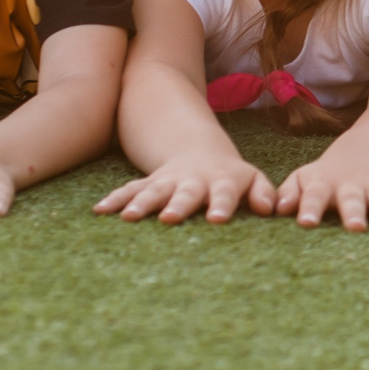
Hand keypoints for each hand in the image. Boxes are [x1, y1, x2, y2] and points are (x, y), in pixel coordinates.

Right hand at [95, 151, 275, 224]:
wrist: (200, 150)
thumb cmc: (232, 175)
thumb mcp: (252, 178)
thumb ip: (263, 192)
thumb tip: (270, 209)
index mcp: (222, 181)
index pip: (225, 194)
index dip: (221, 205)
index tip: (218, 219)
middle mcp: (193, 181)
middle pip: (186, 194)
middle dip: (178, 205)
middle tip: (170, 218)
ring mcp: (168, 182)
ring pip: (153, 191)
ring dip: (141, 203)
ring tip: (128, 217)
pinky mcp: (148, 183)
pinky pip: (129, 190)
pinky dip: (115, 199)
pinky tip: (99, 211)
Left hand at [277, 149, 368, 231]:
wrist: (360, 153)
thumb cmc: (323, 177)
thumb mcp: (302, 179)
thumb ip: (286, 193)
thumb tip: (275, 209)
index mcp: (325, 184)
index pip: (314, 195)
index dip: (308, 207)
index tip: (303, 222)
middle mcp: (353, 186)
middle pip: (353, 199)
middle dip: (354, 213)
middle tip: (354, 228)